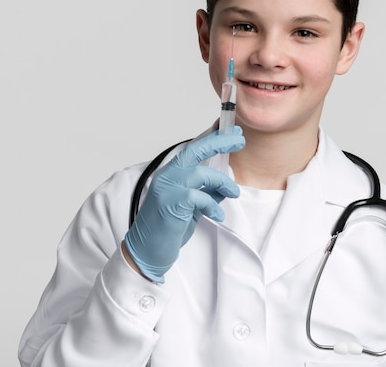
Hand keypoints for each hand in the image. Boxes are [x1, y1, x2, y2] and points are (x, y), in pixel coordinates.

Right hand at [124, 128, 244, 282]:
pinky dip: (212, 204)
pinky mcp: (170, 204)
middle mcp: (166, 177)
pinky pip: (198, 197)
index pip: (192, 150)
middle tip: (239, 139)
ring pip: (200, 173)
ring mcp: (166, 189)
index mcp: (170, 174)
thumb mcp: (190, 208)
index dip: (213, 139)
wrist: (146, 252)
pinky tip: (217, 214)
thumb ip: (206, 194)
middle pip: (194, 151)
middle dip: (219, 142)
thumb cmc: (165, 230)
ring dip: (222, 181)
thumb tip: (224, 186)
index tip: (232, 133)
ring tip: (234, 192)